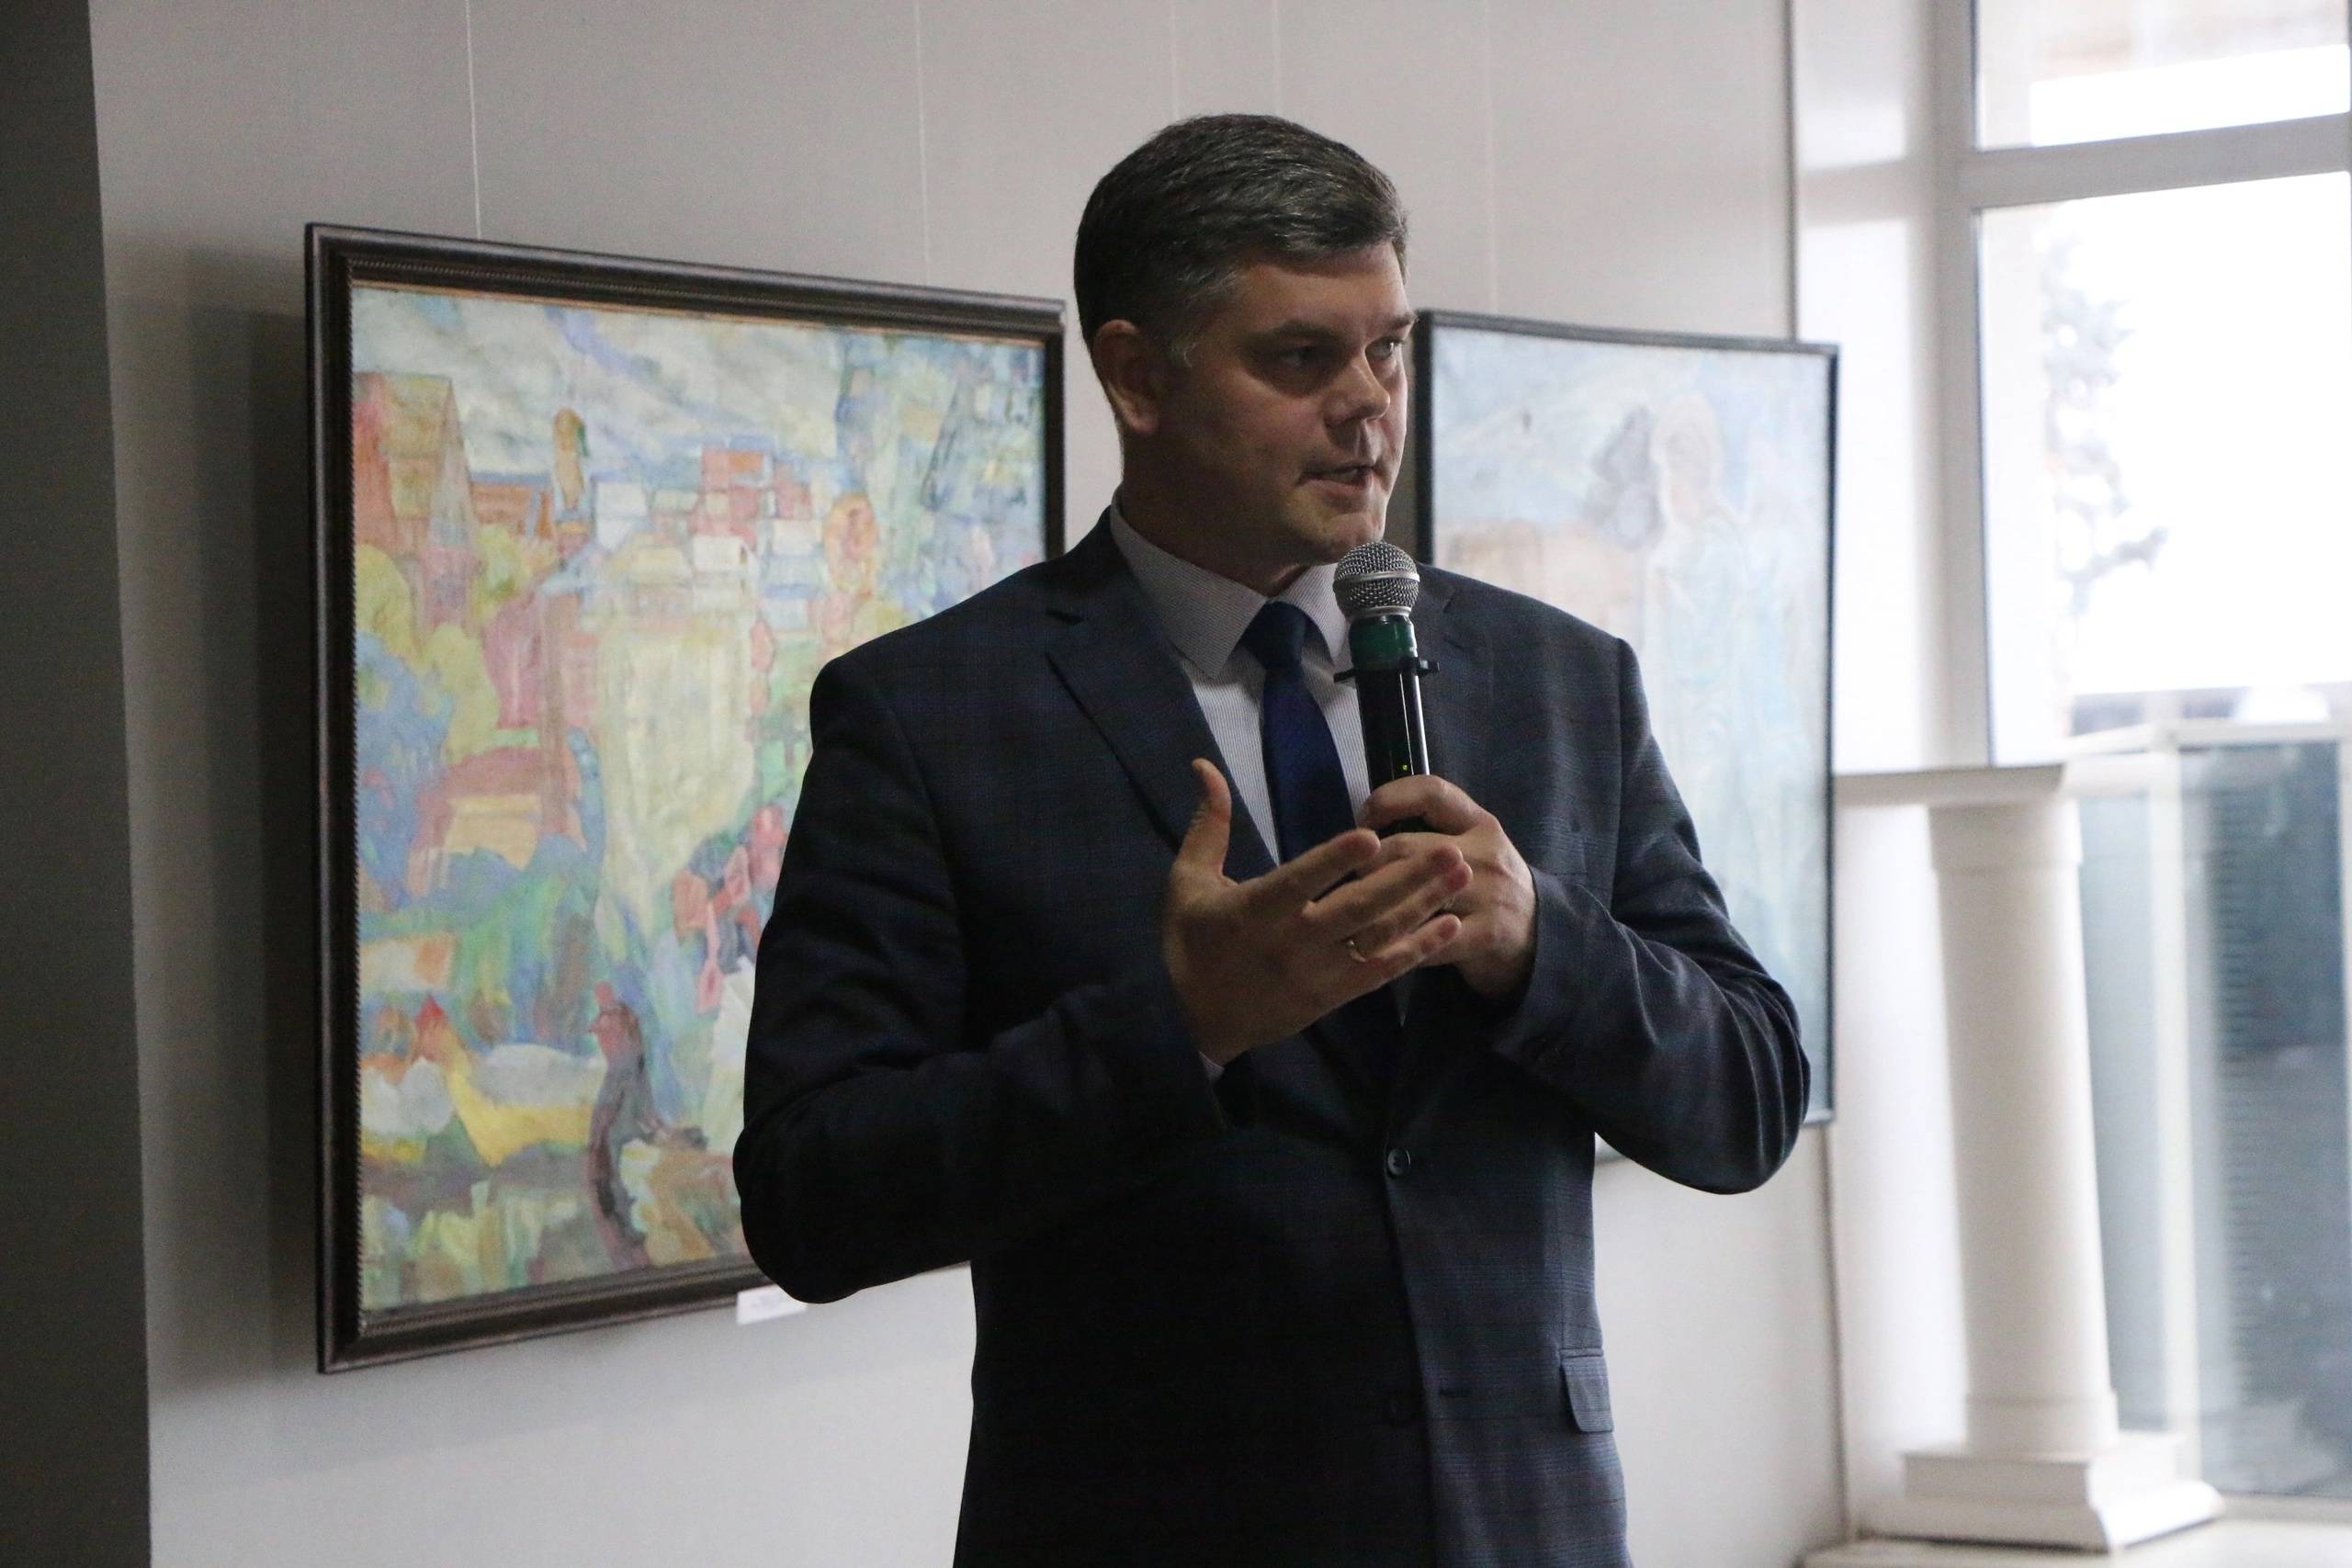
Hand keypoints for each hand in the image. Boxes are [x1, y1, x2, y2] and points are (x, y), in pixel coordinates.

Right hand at [1164, 760, 1467, 1064]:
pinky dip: (1417, 950)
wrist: (1195, 1022)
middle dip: (1406, 878)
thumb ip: (1208, 825)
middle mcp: (1291, 943)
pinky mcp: (1333, 996)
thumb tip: (1205, 765)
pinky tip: (1448, 927)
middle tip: (1449, 851)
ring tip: (1459, 875)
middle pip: (1356, 908)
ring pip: (1377, 937)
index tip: (1371, 836)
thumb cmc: (1191, 942)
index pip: (1299, 882)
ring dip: (1422, 905)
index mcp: (1253, 911)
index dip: (1334, 860)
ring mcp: (1317, 973)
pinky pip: (1381, 971)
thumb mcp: (1186, 882)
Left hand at [1360, 775, 1534, 1000]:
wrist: (1539, 933)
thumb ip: (1433, 828)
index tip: (1362, 820)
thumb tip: (1365, 824)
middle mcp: (1485, 853)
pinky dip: (1396, 945)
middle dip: (1366, 864)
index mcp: (1479, 822)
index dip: (1388, 800)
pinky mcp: (1485, 935)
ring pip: (1413, 896)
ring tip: (1348, 915)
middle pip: (1407, 848)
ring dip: (1373, 907)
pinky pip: (1427, 940)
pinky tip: (1373, 948)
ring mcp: (1487, 895)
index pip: (1430, 791)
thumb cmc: (1488, 882)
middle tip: (1346, 880)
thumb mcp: (1474, 842)